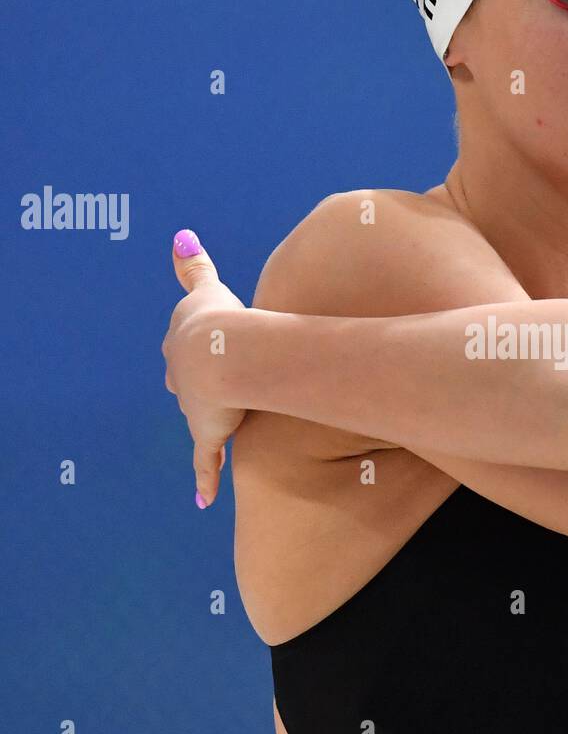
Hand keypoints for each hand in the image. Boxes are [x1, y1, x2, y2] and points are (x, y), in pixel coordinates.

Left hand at [162, 230, 246, 507]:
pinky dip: (204, 480)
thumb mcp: (209, 287)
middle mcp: (181, 375)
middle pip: (183, 382)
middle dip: (195, 385)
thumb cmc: (222, 320)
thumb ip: (194, 264)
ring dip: (207, 423)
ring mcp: (194, 406)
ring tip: (224, 427)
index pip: (181, 348)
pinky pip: (206, 461)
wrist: (222, 355)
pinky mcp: (206, 433)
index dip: (192, 349)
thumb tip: (178, 232)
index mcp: (182, 343)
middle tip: (215, 388)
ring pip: (198, 417)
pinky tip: (203, 501)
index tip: (199, 350)